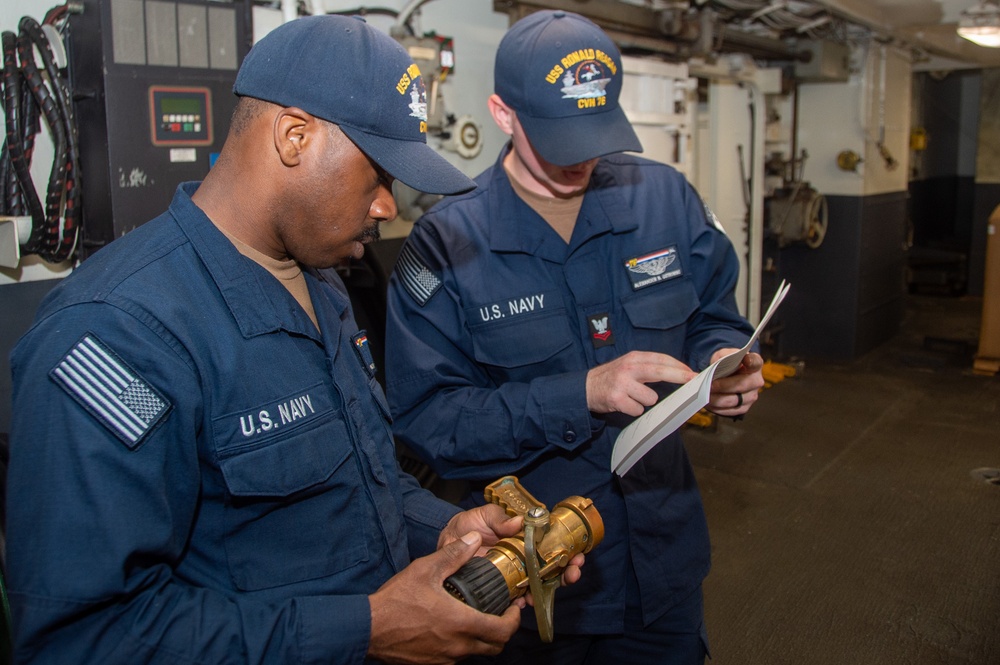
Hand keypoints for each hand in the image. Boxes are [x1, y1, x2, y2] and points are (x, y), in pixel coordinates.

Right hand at [368, 531, 521, 663]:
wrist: (369, 629)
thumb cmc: (395, 602)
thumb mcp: (426, 569)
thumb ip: (454, 554)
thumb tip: (474, 540)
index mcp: (461, 623)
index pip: (503, 630)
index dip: (514, 620)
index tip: (513, 608)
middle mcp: (458, 646)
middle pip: (495, 646)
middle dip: (503, 630)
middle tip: (501, 614)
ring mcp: (445, 658)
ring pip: (476, 652)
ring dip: (482, 637)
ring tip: (477, 617)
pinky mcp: (432, 663)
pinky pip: (457, 657)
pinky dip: (463, 644)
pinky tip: (452, 627)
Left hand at [440, 505, 585, 605]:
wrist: (447, 543)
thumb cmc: (466, 526)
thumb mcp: (483, 515)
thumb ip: (499, 518)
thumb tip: (519, 522)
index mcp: (523, 536)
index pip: (552, 543)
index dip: (568, 549)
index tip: (576, 554)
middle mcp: (524, 555)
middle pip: (553, 565)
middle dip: (568, 570)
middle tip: (574, 573)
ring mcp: (515, 573)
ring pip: (541, 582)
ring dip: (554, 586)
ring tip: (558, 586)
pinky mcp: (503, 587)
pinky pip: (519, 596)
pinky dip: (527, 599)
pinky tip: (528, 599)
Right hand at [586, 351, 695, 416]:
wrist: (585, 387)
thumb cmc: (612, 377)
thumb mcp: (628, 365)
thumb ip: (648, 367)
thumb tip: (676, 374)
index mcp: (633, 357)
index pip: (661, 359)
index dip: (678, 366)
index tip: (692, 372)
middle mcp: (628, 368)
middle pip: (660, 371)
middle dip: (679, 376)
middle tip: (693, 380)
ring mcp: (622, 383)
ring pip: (650, 398)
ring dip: (645, 401)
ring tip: (632, 397)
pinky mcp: (616, 399)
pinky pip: (638, 409)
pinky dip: (634, 410)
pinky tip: (625, 404)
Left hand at [706, 350, 764, 416]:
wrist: (726, 376)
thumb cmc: (726, 364)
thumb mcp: (723, 355)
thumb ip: (720, 358)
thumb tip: (713, 368)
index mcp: (754, 363)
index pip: (755, 362)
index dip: (751, 361)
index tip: (745, 360)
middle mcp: (756, 381)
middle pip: (741, 385)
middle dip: (723, 386)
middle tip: (709, 385)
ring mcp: (751, 396)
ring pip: (733, 400)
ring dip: (717, 399)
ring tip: (705, 394)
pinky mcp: (743, 407)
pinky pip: (730, 411)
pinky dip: (717, 408)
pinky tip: (708, 403)